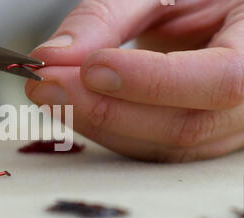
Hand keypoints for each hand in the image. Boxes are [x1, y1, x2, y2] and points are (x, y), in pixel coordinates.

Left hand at [26, 0, 243, 161]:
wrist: (213, 17)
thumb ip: (107, 19)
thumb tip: (52, 55)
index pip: (221, 79)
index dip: (152, 81)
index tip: (91, 67)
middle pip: (183, 125)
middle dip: (105, 108)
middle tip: (47, 85)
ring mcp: (224, 128)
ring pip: (160, 146)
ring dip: (96, 124)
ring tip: (51, 95)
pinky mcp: (194, 140)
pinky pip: (148, 147)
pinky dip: (105, 129)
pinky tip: (73, 107)